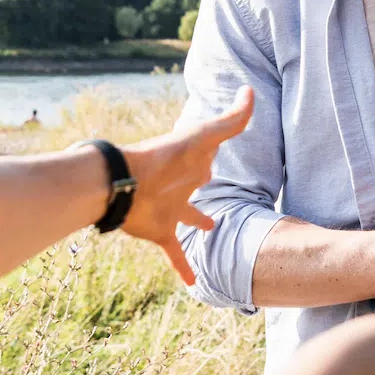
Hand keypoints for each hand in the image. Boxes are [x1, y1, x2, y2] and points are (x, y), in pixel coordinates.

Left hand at [118, 86, 253, 284]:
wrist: (124, 183)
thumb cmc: (166, 158)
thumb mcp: (204, 136)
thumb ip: (231, 119)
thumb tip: (250, 91)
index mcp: (192, 164)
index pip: (206, 158)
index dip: (212, 154)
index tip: (217, 154)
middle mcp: (182, 186)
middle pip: (195, 184)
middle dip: (204, 182)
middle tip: (211, 183)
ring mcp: (171, 210)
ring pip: (187, 217)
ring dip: (198, 221)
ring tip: (211, 229)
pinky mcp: (161, 232)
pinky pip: (174, 253)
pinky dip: (184, 268)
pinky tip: (193, 284)